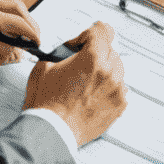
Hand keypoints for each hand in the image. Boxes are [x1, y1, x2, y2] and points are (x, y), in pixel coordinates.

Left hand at [0, 0, 41, 72]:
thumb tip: (18, 54)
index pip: (17, 22)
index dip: (31, 34)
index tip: (38, 45)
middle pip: (16, 7)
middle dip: (29, 22)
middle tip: (34, 39)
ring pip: (6, 5)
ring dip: (17, 18)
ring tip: (20, 36)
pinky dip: (5, 17)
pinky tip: (2, 31)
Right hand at [23, 21, 127, 146]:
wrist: (52, 133)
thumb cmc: (47, 107)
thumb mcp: (43, 68)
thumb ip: (59, 54)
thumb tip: (63, 53)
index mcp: (92, 60)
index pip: (102, 31)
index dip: (89, 34)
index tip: (85, 40)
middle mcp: (109, 73)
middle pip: (111, 50)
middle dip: (96, 53)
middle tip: (82, 63)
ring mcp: (116, 91)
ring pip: (118, 70)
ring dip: (105, 71)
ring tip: (87, 81)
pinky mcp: (118, 107)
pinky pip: (120, 89)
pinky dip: (109, 89)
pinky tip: (93, 94)